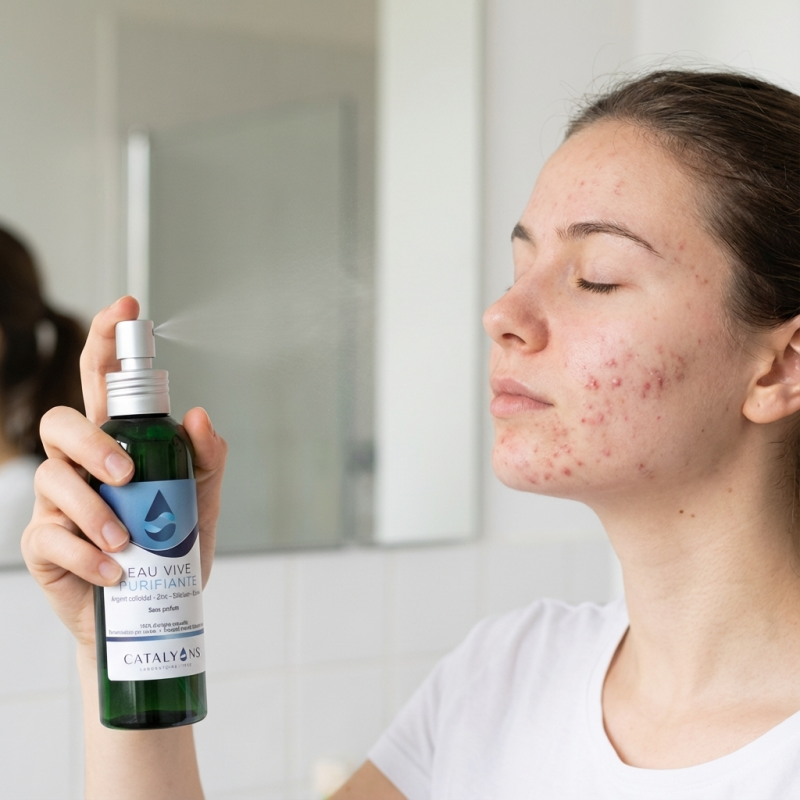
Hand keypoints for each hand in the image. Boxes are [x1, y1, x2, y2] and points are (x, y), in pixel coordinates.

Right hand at [21, 296, 226, 651]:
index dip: (108, 339)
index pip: (104, 380)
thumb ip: (207, 458)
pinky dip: (86, 552)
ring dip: (94, 508)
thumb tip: (200, 414)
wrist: (149, 613)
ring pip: (53, 477)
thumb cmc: (170, 548)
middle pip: (60, 419)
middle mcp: (82, 464)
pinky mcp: (43, 542)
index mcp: (118, 443)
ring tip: (127, 541)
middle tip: (128, 472)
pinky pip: (50, 534)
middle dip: (92, 439)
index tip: (129, 306)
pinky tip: (114, 571)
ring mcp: (57, 502)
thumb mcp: (201, 501)